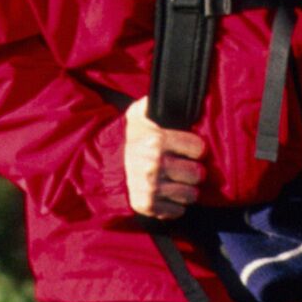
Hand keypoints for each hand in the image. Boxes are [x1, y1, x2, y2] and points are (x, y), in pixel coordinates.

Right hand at [124, 96, 206, 215]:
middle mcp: (154, 165)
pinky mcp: (147, 205)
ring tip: (180, 182)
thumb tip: (169, 90)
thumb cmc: (128, 138)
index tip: (191, 149)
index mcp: (156, 140)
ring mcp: (151, 187)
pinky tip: (169, 194)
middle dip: (195, 171)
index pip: (198, 148)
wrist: (103, 164)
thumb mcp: (137, 114)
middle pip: (197, 174)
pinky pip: (177, 210)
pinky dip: (176, 205)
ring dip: (188, 189)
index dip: (196, 148)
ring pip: (190, 194)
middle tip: (188, 168)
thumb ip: (153, 103)